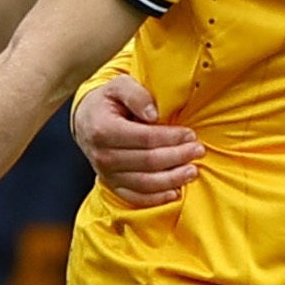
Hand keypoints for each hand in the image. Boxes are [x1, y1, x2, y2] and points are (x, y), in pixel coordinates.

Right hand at [74, 74, 201, 207]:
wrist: (86, 121)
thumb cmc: (108, 101)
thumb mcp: (118, 86)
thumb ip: (136, 94)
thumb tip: (154, 114)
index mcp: (104, 130)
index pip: (145, 138)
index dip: (171, 138)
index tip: (190, 134)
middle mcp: (104, 156)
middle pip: (148, 162)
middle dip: (178, 157)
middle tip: (199, 151)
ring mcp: (107, 173)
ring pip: (145, 183)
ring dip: (172, 179)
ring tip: (193, 171)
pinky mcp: (112, 185)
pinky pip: (135, 197)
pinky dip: (156, 198)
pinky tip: (175, 193)